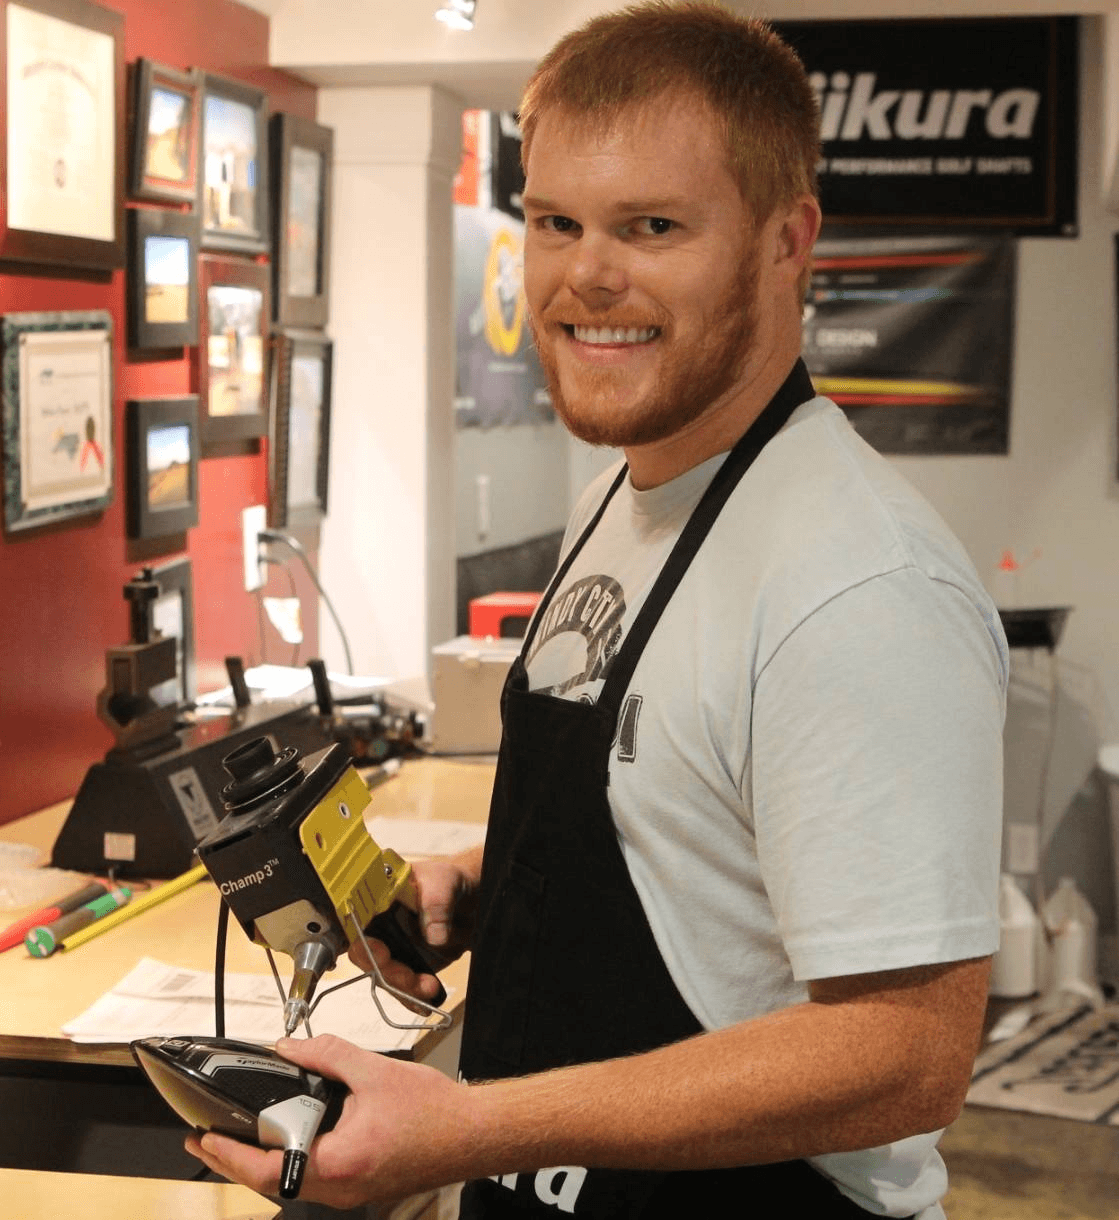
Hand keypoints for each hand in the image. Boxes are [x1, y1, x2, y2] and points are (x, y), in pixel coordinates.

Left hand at [185, 1034, 472, 1208]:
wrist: (473, 1133)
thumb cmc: (435, 1113)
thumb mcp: (374, 1072)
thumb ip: (327, 1055)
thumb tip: (289, 1049)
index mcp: (338, 1163)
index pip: (266, 1167)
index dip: (228, 1154)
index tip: (202, 1138)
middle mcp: (339, 1187)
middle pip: (271, 1180)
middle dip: (235, 1159)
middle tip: (206, 1140)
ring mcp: (350, 1192)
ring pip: (291, 1181)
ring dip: (262, 1161)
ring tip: (239, 1138)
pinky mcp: (360, 1185)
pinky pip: (313, 1177)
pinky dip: (291, 1159)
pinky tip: (289, 1139)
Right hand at [349, 849, 481, 1002]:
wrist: (470, 900)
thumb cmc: (448, 881)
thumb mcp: (444, 881)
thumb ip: (437, 902)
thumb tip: (434, 936)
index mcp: (377, 898)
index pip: (355, 922)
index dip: (362, 942)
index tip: (381, 953)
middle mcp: (378, 925)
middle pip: (365, 956)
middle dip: (386, 972)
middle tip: (408, 977)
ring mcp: (391, 947)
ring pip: (383, 976)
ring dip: (403, 988)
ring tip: (428, 987)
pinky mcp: (407, 965)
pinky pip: (402, 987)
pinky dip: (412, 998)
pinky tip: (428, 998)